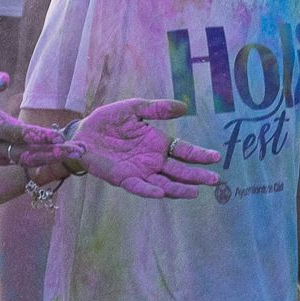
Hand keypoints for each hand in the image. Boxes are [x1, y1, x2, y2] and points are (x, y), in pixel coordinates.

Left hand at [52, 97, 225, 197]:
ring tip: (195, 192)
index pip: (184, 151)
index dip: (199, 155)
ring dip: (179, 188)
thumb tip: (184, 108)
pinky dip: (149, 191)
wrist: (83, 133)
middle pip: (179, 171)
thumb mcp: (134, 108)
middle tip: (214, 179)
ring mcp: (140, 171)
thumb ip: (157, 109)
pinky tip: (161, 192)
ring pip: (164, 183)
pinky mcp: (123, 178)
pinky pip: (139, 187)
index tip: (216, 157)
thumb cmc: (108, 121)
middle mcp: (152, 161)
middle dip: (196, 175)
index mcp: (158, 144)